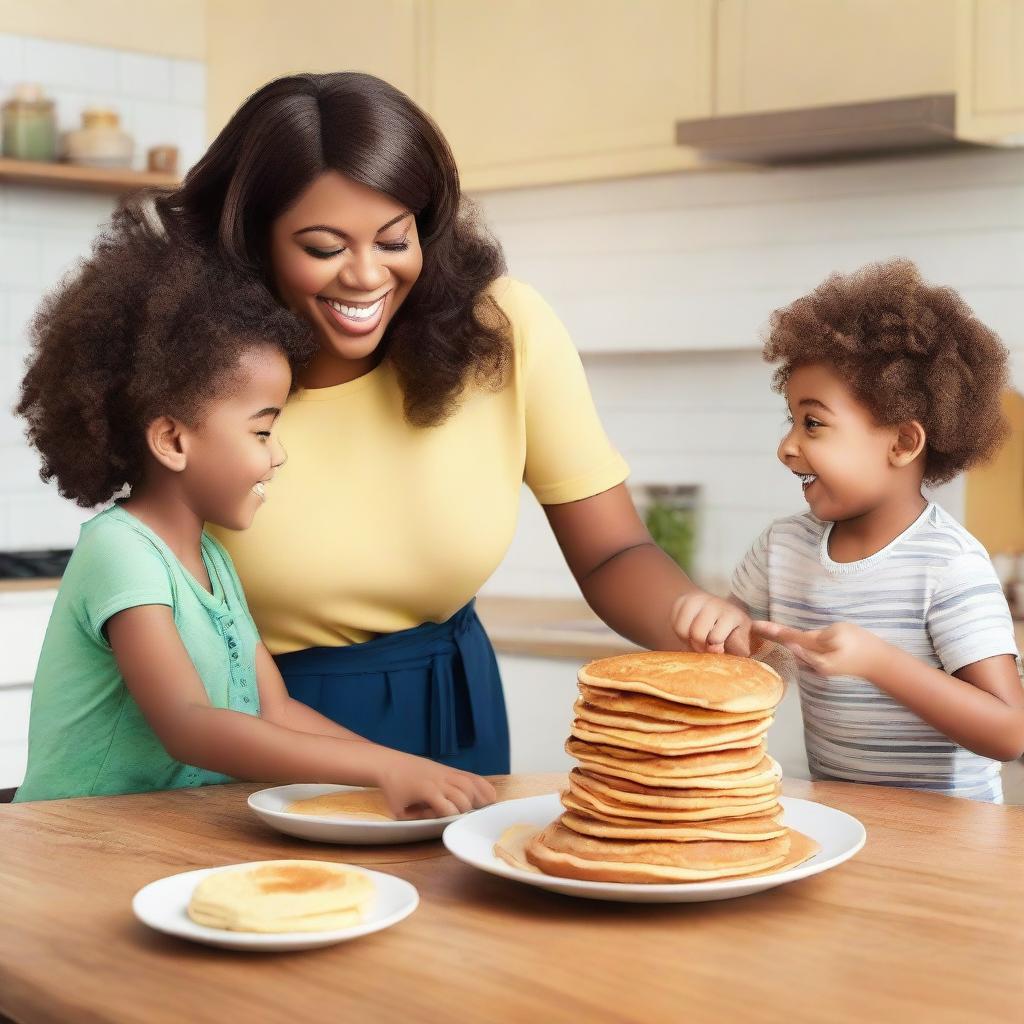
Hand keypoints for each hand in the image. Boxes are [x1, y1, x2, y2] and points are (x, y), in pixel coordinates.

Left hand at [373, 750, 496, 819]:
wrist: (389, 764)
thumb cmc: (393, 790)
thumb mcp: (400, 812)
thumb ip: (418, 820)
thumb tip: (439, 823)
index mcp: (427, 791)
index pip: (449, 808)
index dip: (454, 820)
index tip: (453, 827)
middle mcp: (440, 780)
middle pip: (464, 796)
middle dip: (467, 812)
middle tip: (468, 822)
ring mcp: (446, 773)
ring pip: (470, 784)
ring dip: (478, 798)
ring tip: (485, 811)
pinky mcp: (449, 769)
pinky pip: (470, 776)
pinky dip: (482, 785)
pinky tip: (491, 796)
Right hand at [671, 592, 751, 655]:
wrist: (719, 612)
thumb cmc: (732, 632)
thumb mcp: (740, 641)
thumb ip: (733, 648)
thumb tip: (715, 649)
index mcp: (731, 614)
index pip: (716, 637)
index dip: (714, 648)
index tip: (718, 649)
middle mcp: (713, 603)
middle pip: (697, 633)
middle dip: (699, 645)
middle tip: (704, 646)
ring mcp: (696, 600)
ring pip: (681, 629)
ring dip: (687, 639)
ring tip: (696, 639)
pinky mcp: (682, 600)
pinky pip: (673, 623)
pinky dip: (679, 632)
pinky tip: (689, 631)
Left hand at [752, 620, 884, 678]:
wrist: (879, 662)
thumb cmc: (860, 643)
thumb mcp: (836, 634)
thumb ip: (812, 638)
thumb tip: (792, 642)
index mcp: (815, 655)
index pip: (790, 639)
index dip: (773, 631)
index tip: (756, 624)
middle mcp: (812, 664)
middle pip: (789, 647)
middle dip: (773, 636)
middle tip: (755, 625)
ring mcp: (818, 666)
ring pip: (796, 651)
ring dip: (782, 641)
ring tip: (764, 630)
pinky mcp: (823, 665)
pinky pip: (804, 654)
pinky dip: (794, 646)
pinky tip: (786, 640)